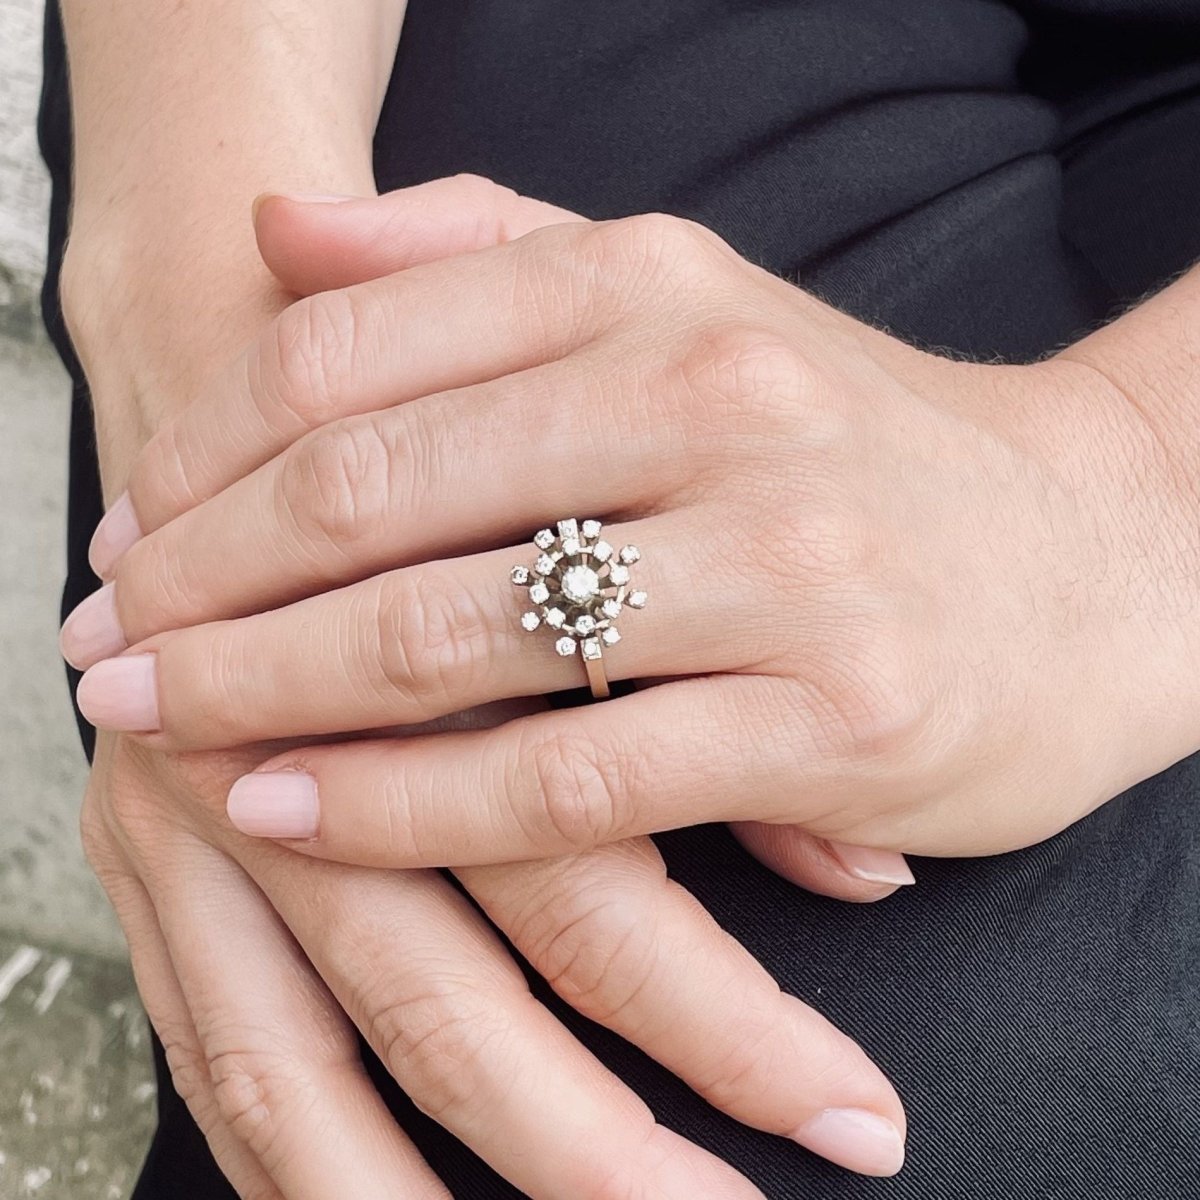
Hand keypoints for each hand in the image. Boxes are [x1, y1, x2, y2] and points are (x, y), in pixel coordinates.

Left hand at [65, 179, 910, 1187]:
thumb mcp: (684, 308)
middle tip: (103, 645)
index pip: (355, 352)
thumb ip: (482, 253)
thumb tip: (280, 239)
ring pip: (453, 640)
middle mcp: (718, 399)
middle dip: (201, 584)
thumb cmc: (853, 452)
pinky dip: (404, 806)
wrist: (1093, 560)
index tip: (134, 536)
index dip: (204, 454)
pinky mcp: (832, 720)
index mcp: (659, 285)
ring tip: (160, 727)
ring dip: (266, 694)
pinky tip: (290, 814)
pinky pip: (564, 780)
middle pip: (375, 493)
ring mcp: (784, 565)